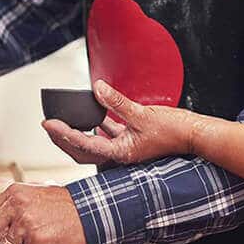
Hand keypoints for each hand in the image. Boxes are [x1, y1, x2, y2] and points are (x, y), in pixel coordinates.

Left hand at [42, 80, 202, 165]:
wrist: (194, 135)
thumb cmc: (174, 130)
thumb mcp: (142, 113)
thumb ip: (117, 102)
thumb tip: (97, 89)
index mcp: (121, 152)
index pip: (84, 144)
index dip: (64, 134)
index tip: (49, 124)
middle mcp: (121, 153)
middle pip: (83, 150)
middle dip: (64, 139)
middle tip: (49, 126)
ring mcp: (127, 148)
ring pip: (94, 143)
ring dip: (78, 133)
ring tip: (64, 121)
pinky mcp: (134, 139)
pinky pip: (109, 133)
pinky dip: (98, 126)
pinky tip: (94, 116)